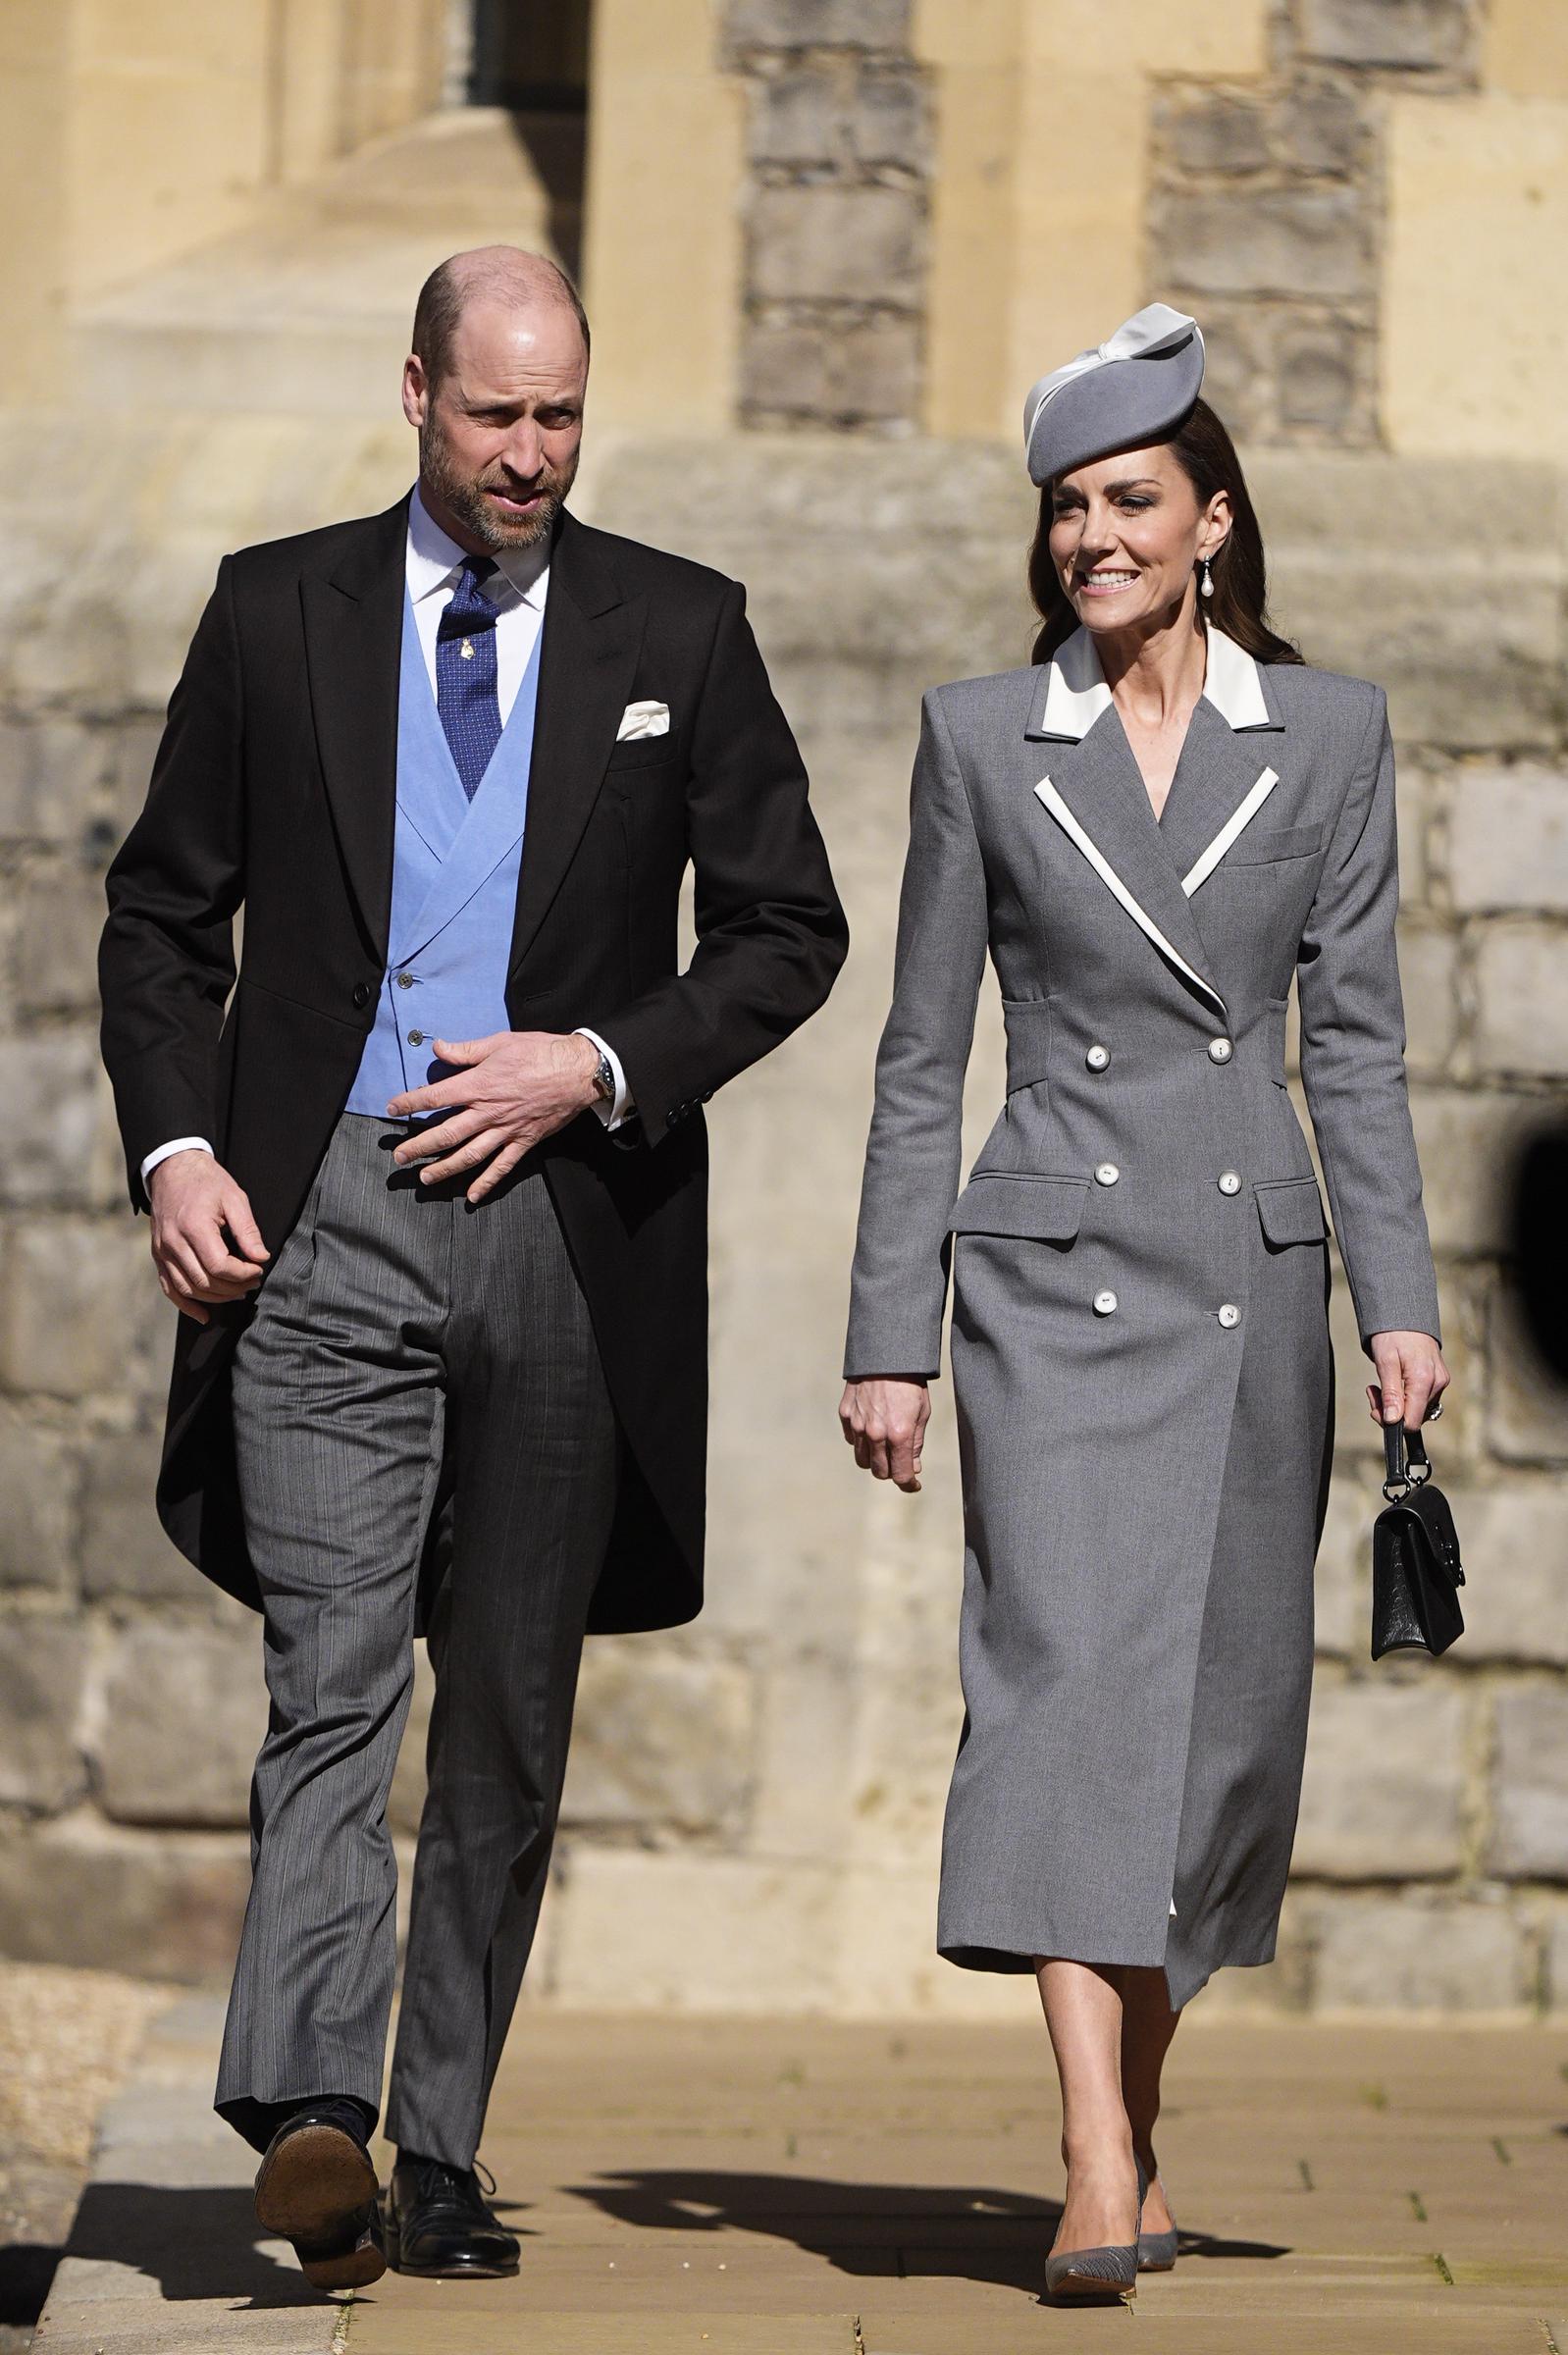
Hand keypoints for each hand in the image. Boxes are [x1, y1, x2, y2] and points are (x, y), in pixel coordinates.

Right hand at [147, 1151, 268, 1324]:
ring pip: (188, 1288)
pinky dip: (186, 1304)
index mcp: (193, 1227)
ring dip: (215, 1297)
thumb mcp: (234, 1198)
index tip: (258, 1269)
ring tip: (237, 1292)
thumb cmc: (207, 1182)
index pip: (219, 1265)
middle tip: (253, 1282)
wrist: (173, 1169)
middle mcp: (173, 1242)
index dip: (243, 1274)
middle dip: (233, 1287)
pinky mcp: (158, 1255)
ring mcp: (162, 1251)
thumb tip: (260, 1258)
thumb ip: (248, 1230)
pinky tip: (204, 1314)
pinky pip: (169, 1287)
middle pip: (204, 1281)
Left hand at [387, 1031, 600, 1201]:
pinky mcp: (524, 1141)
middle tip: (400, 1157)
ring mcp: (506, 1130)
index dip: (410, 1103)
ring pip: (469, 1155)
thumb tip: (438, 1048)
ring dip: (444, 1169)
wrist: (578, 1071)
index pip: (436, 1096)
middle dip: (419, 1147)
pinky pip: (502, 1166)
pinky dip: (486, 1183)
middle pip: (446, 1133)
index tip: (392, 1108)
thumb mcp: (499, 1042)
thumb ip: (466, 1050)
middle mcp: (488, 1112)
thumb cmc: (540, 1052)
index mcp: (479, 1085)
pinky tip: (472, 1196)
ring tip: (425, 1178)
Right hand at [839, 1377, 930, 1490]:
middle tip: (900, 1463)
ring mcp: (857, 1425)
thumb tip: (913, 1468)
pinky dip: (862, 1442)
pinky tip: (872, 1430)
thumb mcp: (922, 1413)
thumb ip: (916, 1444)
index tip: (913, 1484)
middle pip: (879, 1472)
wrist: (886, 1355)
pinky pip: (852, 1440)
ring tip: (885, 1448)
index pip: (900, 1476)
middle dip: (892, 1471)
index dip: (909, 1484)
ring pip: (862, 1460)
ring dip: (875, 1460)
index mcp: (899, 1435)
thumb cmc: (910, 1383)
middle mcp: (875, 1434)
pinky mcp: (845, 1414)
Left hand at [1367, 1330, 1449, 1429]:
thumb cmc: (1393, 1335)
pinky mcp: (1439, 1379)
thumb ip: (1390, 1393)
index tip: (1374, 1408)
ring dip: (1397, 1404)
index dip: (1391, 1422)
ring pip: (1418, 1409)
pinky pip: (1422, 1399)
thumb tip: (1392, 1420)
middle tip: (1373, 1392)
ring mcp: (1440, 1382)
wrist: (1406, 1313)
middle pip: (1414, 1416)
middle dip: (1391, 1411)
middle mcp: (1437, 1383)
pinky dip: (1406, 1396)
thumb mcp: (1385, 1362)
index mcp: (1424, 1380)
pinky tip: (1395, 1383)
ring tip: (1381, 1385)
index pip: (1412, 1421)